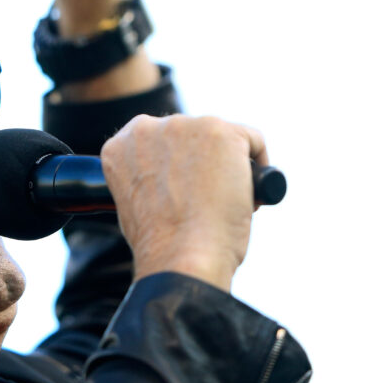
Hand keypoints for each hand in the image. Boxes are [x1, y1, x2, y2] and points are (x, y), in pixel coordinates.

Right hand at [100, 115, 268, 291]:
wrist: (181, 257)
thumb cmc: (162, 244)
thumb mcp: (136, 203)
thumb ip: (149, 177)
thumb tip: (174, 178)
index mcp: (122, 145)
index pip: (159, 143)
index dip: (177, 169)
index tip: (187, 190)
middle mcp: (149, 127)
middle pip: (191, 137)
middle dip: (203, 164)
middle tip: (208, 201)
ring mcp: (187, 126)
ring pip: (221, 139)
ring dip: (228, 166)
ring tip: (224, 203)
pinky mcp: (222, 132)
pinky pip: (252, 140)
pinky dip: (259, 166)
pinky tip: (249, 194)